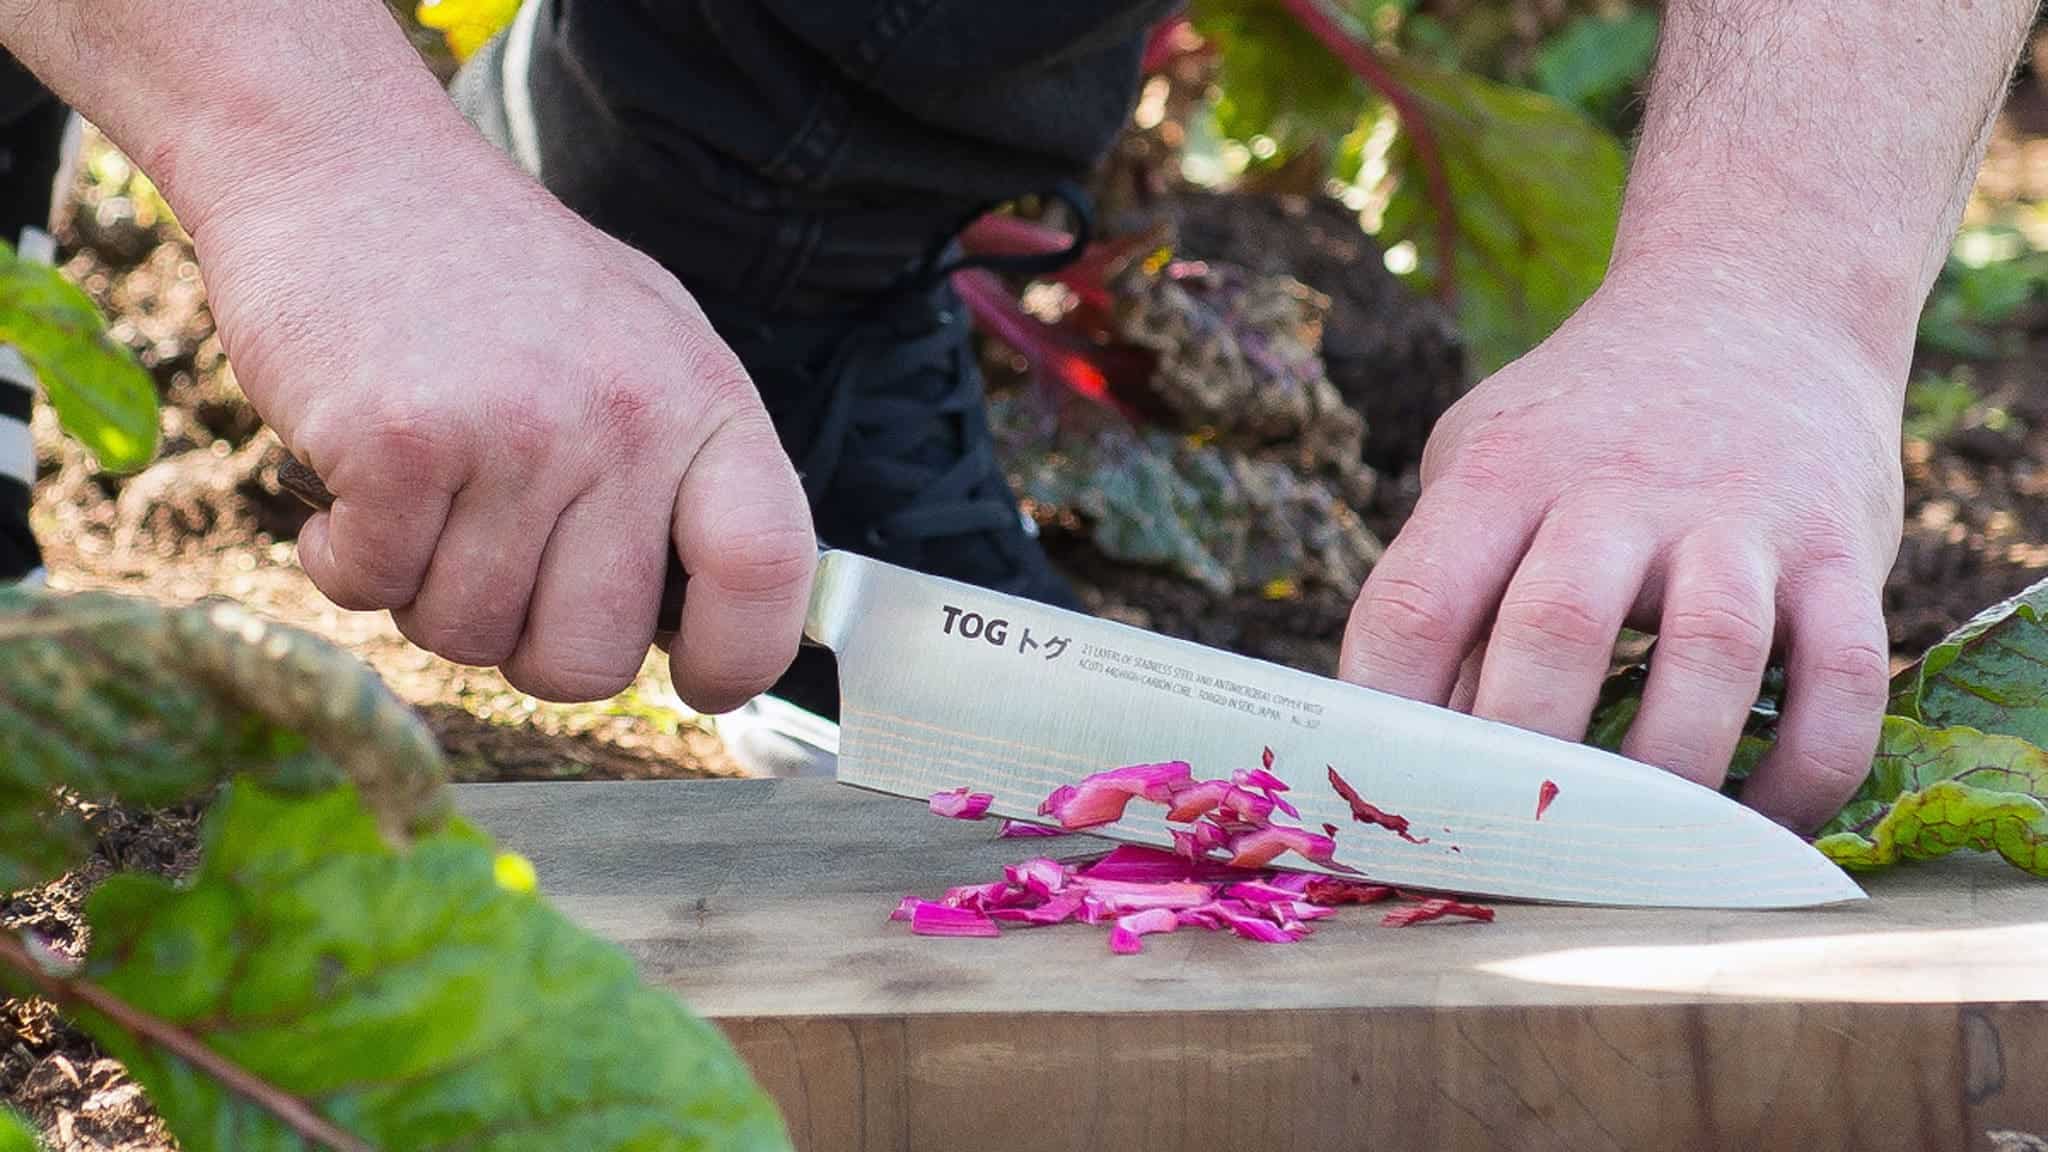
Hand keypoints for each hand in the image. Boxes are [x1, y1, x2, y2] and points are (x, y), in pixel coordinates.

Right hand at [182, 107, 814, 707]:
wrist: (347, 164)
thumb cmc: (498, 275)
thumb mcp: (644, 342)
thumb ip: (688, 471)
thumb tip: (728, 618)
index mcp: (705, 398)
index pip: (769, 569)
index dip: (740, 658)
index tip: (698, 680)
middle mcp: (625, 420)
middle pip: (591, 655)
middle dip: (530, 647)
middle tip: (497, 568)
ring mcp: (515, 432)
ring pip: (469, 634)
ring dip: (427, 592)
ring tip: (426, 492)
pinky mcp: (399, 443)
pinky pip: (371, 590)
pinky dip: (344, 560)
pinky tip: (353, 484)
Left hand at [1339, 264, 1904, 829]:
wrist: (1756, 301)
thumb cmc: (1583, 423)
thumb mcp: (1488, 468)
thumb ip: (1455, 594)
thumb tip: (1423, 757)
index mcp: (1502, 473)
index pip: (1416, 603)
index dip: (1386, 716)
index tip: (1379, 803)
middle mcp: (1618, 486)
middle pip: (1556, 630)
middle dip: (1523, 758)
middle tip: (1505, 849)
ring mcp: (1739, 516)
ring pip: (1710, 654)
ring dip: (1667, 773)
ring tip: (1630, 854)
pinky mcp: (1844, 549)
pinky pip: (1840, 676)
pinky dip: (1804, 770)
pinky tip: (1756, 827)